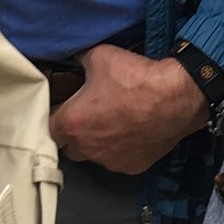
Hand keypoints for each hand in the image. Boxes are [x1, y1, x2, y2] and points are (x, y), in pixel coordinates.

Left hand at [49, 44, 207, 174]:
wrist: (175, 98)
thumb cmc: (134, 78)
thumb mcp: (100, 56)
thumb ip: (79, 59)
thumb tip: (72, 55)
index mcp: (72, 123)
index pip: (48, 128)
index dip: (55, 116)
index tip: (65, 108)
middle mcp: (86, 148)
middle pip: (68, 146)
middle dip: (74, 133)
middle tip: (87, 114)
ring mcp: (109, 161)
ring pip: (93, 155)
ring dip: (96, 143)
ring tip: (112, 122)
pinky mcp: (131, 167)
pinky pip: (117, 160)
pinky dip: (120, 149)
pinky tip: (131, 131)